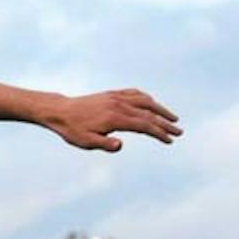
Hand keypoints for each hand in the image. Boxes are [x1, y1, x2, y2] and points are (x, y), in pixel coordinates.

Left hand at [48, 89, 180, 151]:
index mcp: (114, 118)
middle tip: (179, 132)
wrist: (60, 111)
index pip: (143, 125)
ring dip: (160, 109)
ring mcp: (116, 97)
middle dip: (165, 123)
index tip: (170, 140)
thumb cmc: (72, 130)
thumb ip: (104, 144)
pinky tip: (152, 103)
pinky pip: (134, 93)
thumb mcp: (86, 142)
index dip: (158, 133)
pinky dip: (146, 98)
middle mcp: (118, 105)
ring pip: (144, 100)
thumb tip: (120, 146)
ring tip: (172, 118)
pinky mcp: (112, 94)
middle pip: (148, 113)